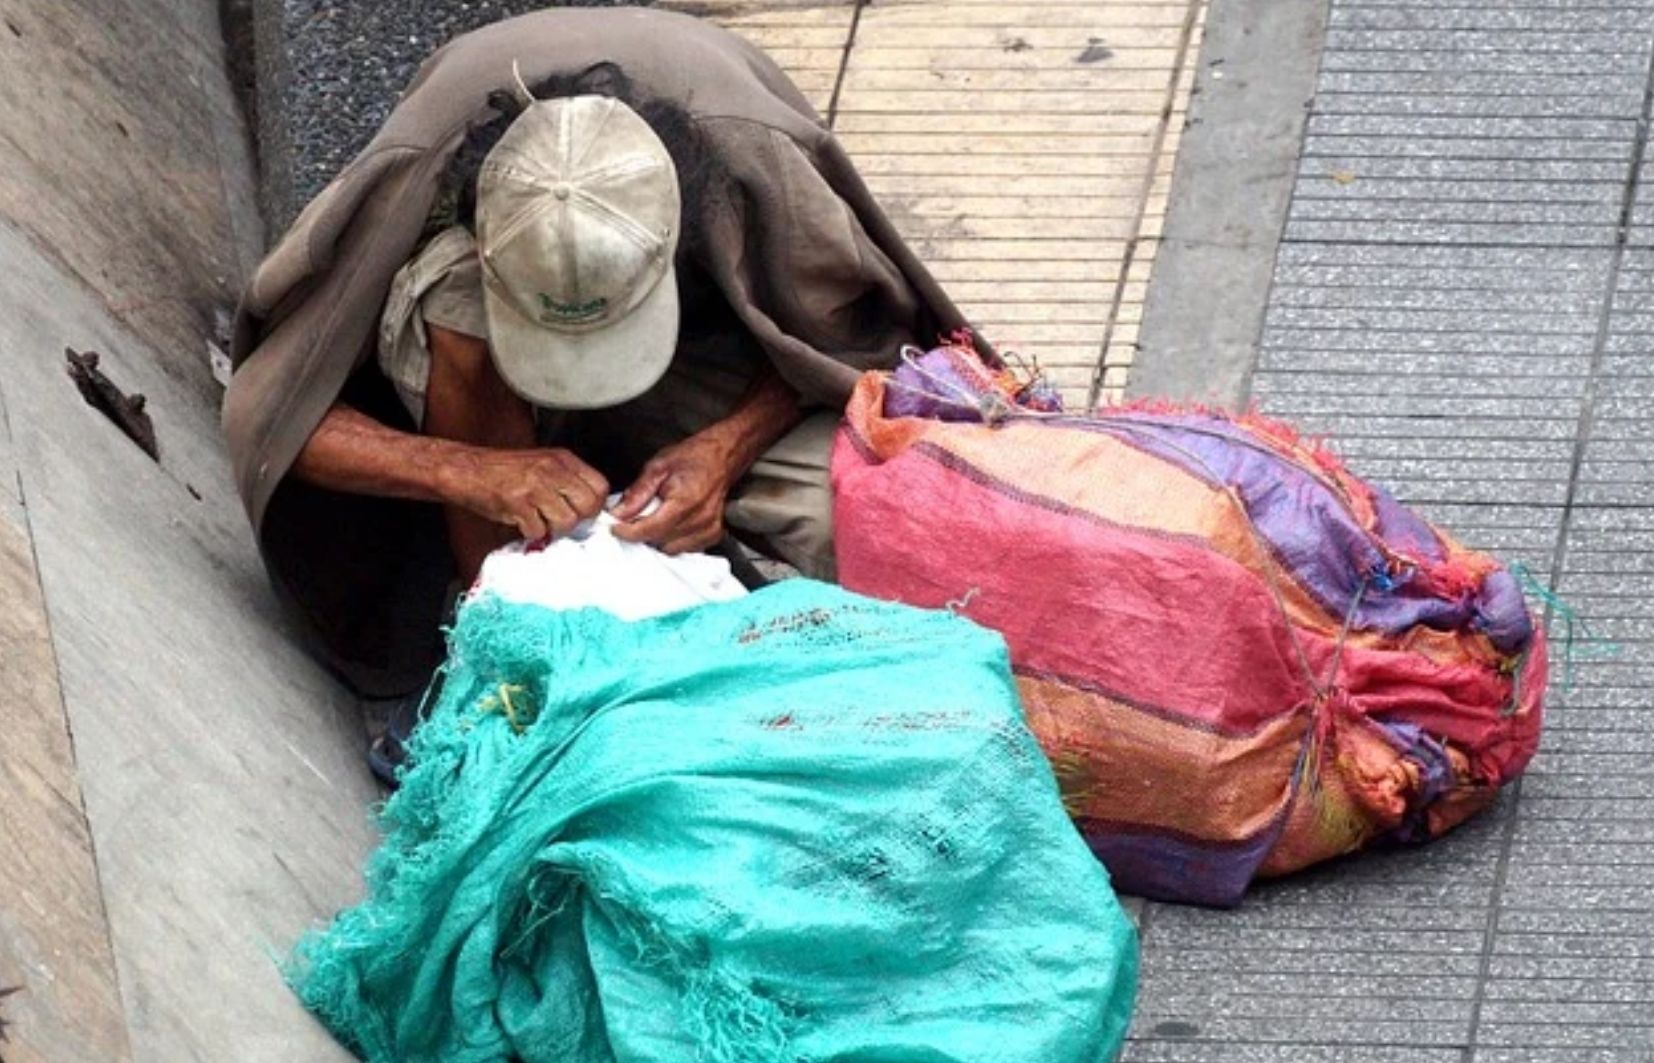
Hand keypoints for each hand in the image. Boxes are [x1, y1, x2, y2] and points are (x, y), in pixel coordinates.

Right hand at [439, 445, 608, 540]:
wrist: (465, 469)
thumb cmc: (502, 470)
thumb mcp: (542, 464)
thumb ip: (566, 480)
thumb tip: (589, 506)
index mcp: (562, 459)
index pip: (600, 486)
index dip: (595, 505)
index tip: (583, 513)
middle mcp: (552, 470)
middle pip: (588, 505)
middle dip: (577, 520)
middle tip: (560, 520)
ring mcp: (535, 486)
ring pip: (567, 521)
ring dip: (553, 528)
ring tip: (538, 520)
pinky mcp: (517, 503)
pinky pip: (539, 530)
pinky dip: (531, 532)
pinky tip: (521, 521)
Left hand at [610, 430, 742, 553]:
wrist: (722, 456)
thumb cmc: (692, 457)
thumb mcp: (657, 467)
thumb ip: (638, 492)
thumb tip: (618, 513)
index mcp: (685, 501)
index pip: (649, 529)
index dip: (628, 532)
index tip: (614, 528)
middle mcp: (699, 519)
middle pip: (659, 541)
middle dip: (641, 532)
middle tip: (633, 518)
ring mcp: (708, 529)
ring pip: (671, 548)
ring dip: (658, 538)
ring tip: (655, 518)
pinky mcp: (713, 534)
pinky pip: (686, 548)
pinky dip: (674, 540)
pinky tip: (672, 524)